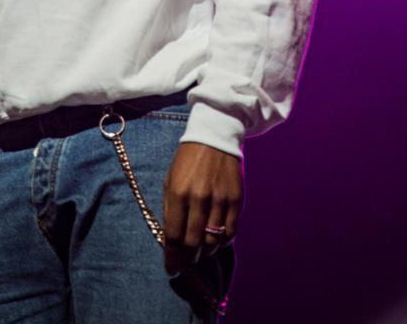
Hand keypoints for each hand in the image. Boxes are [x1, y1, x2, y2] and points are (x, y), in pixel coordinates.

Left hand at [162, 142, 243, 276]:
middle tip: (187, 259)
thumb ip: (170, 209)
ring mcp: (220, 199)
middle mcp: (200, 198)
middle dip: (189, 258)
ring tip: (202, 247)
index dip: (171, 257)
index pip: (173, 235)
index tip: (171, 269)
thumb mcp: (170, 180)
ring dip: (206, 250)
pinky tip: (217, 238)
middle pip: (194, 243)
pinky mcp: (236, 200)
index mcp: (178, 192)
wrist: (214, 138)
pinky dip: (223, 241)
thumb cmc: (187, 161)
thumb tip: (171, 239)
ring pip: (213, 241)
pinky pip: (231, 233)